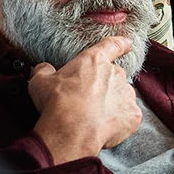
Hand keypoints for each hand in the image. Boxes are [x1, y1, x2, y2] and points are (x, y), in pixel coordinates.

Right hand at [28, 36, 140, 161]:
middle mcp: (115, 74)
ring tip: (94, 118)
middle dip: (104, 87)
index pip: (112, 46)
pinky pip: (129, 116)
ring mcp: (127, 94)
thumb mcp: (40, 82)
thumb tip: (44, 68)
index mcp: (94, 61)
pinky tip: (104, 128)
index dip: (120, 44)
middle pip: (114, 77)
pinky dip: (120, 122)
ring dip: (113, 104)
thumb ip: (44, 71)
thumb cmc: (56, 103)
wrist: (72, 130)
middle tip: (87, 102)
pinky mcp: (133, 115)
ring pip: (123, 97)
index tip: (127, 43)